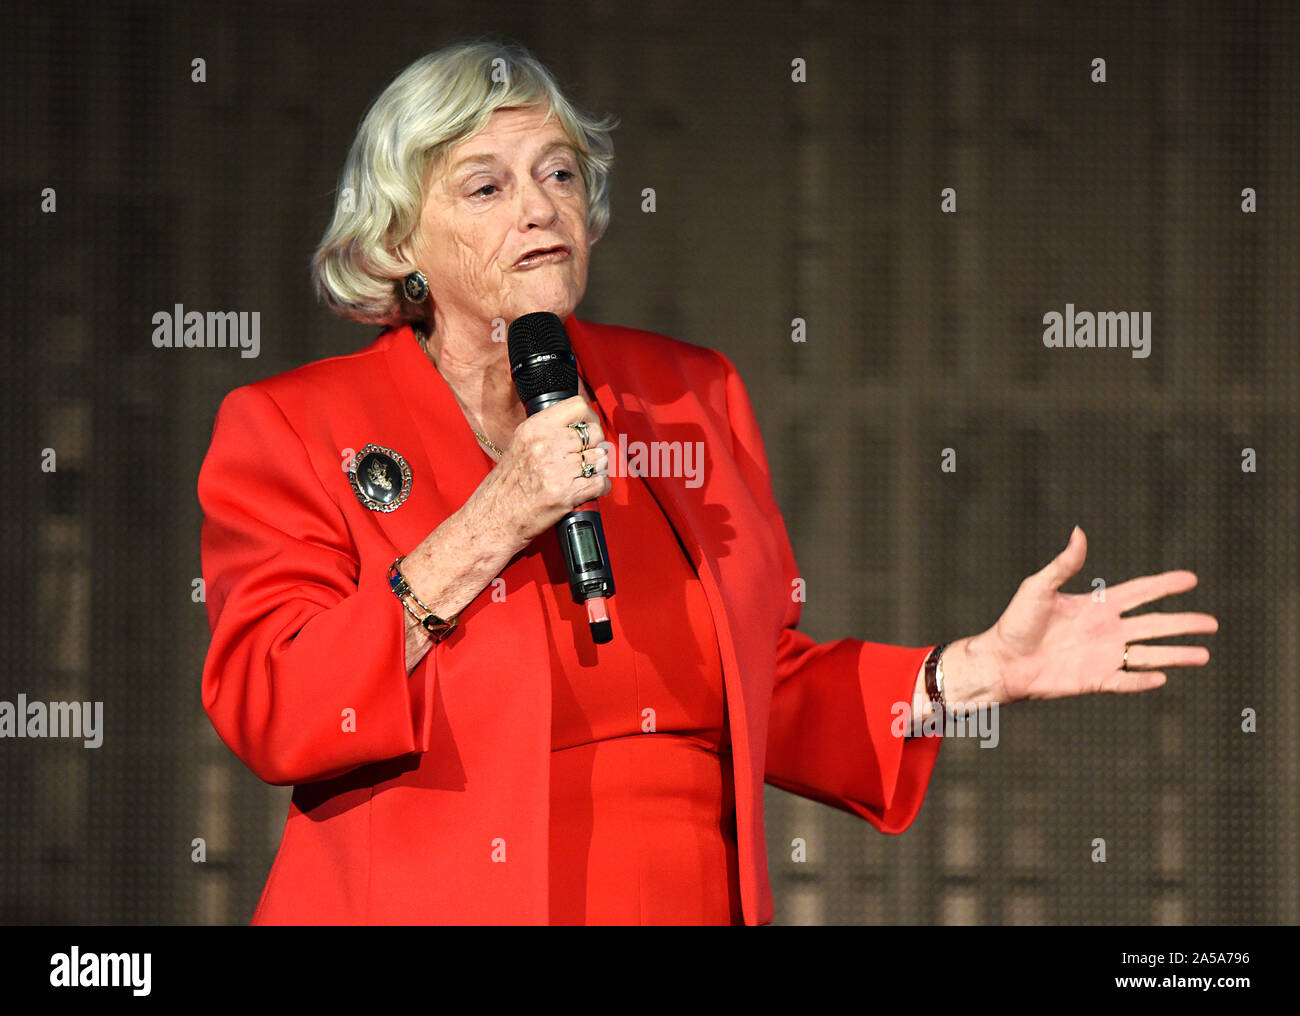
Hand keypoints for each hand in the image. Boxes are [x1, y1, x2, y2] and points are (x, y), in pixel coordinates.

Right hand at [482, 395, 609, 548]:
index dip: (589, 418)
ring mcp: (557, 469)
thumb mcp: (521, 444)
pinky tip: (587, 489)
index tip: (588, 429)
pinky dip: (600, 488)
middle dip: (595, 446)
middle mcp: (546, 445)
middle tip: (585, 457)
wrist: (493, 518)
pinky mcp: (567, 493)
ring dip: (598, 468)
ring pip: (601, 458)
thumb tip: (579, 425)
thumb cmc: (507, 485)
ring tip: (584, 475)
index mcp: (535, 428)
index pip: (578, 407)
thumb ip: (548, 431)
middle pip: (595, 433)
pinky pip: (601, 483)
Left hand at [977, 526, 1217, 703]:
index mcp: (1096, 606)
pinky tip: (1163, 678)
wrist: (1001, 660)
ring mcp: (1102, 656)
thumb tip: (1078, 531)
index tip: (1191, 579)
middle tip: (1213, 623)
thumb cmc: (1015, 622)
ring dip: (1175, 655)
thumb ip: (1064, 564)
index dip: (1164, 585)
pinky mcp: (1094, 680)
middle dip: (1183, 623)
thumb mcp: (1038, 587)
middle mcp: (1105, 631)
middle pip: (1154, 625)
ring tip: (1204, 655)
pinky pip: (1125, 681)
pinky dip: (1143, 681)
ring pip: (1148, 655)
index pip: (1139, 593)